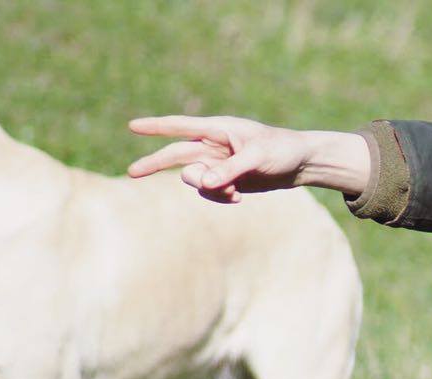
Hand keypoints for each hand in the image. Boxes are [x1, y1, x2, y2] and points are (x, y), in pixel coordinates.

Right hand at [126, 115, 368, 201]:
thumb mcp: (258, 159)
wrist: (300, 163)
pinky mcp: (226, 180)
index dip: (156, 127)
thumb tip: (205, 184)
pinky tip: (238, 198)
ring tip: (233, 193)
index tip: (132, 126)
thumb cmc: (282, 151)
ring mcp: (218, 163)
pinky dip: (220, 197)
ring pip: (194, 179)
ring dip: (208, 189)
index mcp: (219, 129)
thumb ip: (230, 170)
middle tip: (132, 172)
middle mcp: (213, 145)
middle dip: (154, 164)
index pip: (181, 126)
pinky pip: (210, 192)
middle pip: (176, 155)